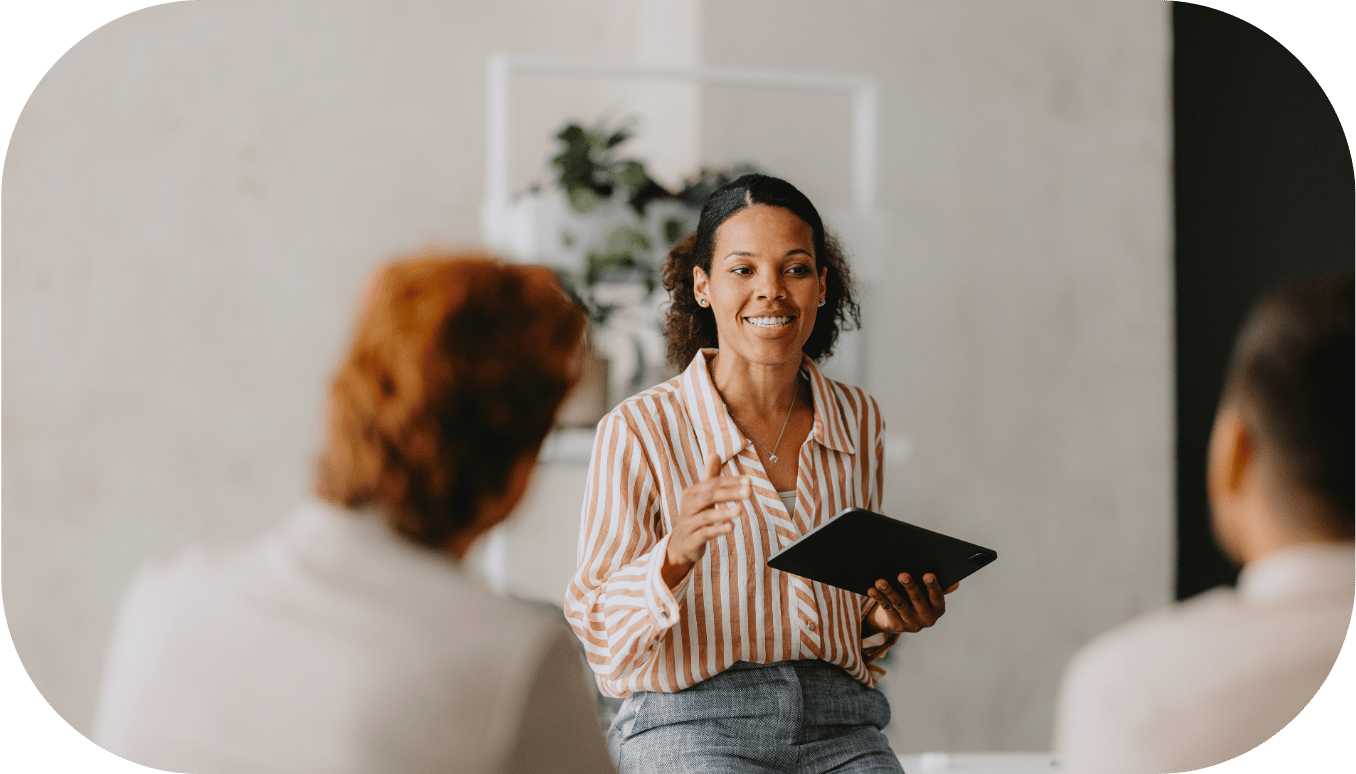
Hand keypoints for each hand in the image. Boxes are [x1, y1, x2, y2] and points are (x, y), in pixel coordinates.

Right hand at [662, 455, 748, 588]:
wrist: (679, 545)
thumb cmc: (694, 516)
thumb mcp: (701, 497)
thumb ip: (709, 477)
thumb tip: (715, 453)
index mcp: (692, 494)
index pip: (713, 484)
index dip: (731, 482)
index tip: (749, 481)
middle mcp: (688, 506)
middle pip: (709, 496)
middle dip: (729, 493)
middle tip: (749, 492)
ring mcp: (688, 523)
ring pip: (706, 516)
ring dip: (723, 512)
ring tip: (740, 510)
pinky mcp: (691, 540)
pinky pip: (704, 533)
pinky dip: (717, 530)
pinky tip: (731, 527)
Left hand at [864, 573, 958, 633]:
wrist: (899, 620)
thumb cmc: (916, 599)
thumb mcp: (928, 594)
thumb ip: (939, 588)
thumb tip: (955, 583)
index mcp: (938, 608)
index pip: (937, 596)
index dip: (932, 586)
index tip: (927, 574)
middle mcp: (927, 619)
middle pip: (917, 600)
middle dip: (910, 586)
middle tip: (902, 574)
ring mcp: (911, 624)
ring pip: (899, 604)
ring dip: (889, 591)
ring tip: (881, 580)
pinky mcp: (896, 626)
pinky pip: (887, 608)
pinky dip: (879, 597)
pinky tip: (872, 589)